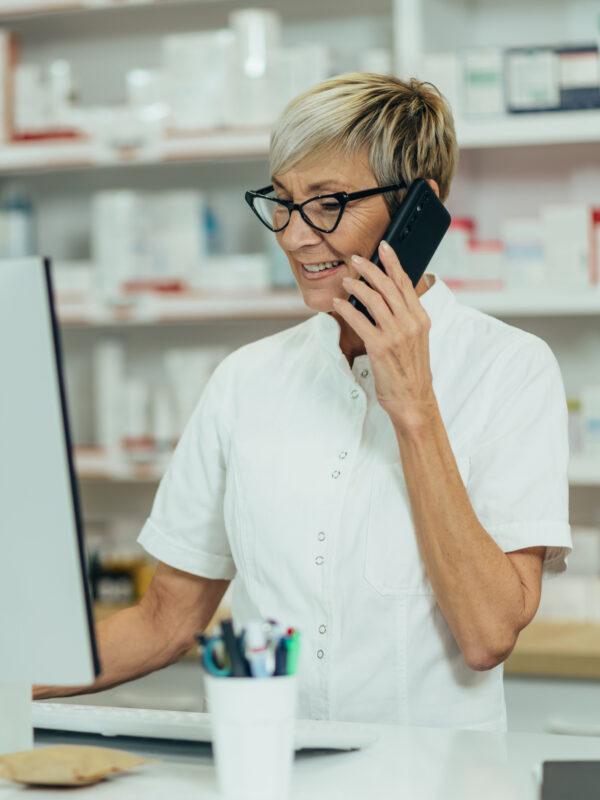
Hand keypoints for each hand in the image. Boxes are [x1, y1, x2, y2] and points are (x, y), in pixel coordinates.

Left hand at [333, 240, 436, 430]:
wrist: (414, 399)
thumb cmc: (412, 371)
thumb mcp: (416, 340)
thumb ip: (406, 318)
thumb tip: (390, 300)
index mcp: (420, 318)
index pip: (406, 283)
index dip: (394, 263)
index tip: (384, 247)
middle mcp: (410, 323)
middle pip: (388, 286)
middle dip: (370, 268)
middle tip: (355, 259)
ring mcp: (396, 334)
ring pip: (373, 299)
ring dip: (356, 286)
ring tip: (344, 280)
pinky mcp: (380, 346)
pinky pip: (359, 321)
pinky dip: (346, 309)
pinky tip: (338, 303)